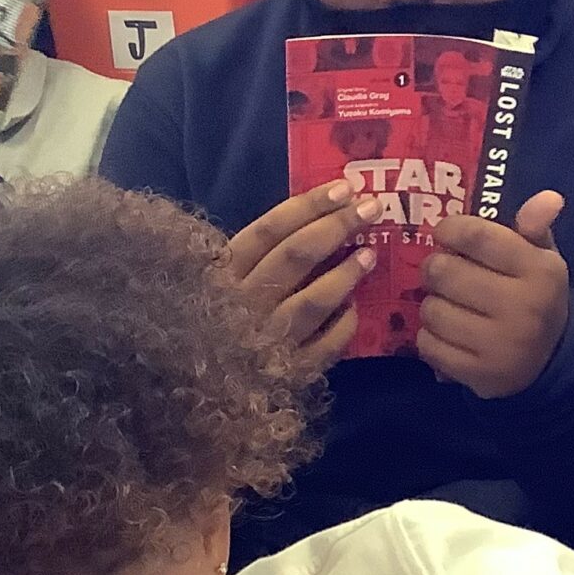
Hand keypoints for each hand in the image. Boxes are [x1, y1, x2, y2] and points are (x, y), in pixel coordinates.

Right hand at [225, 180, 379, 375]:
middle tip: (372, 208)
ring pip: (312, 301)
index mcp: (223, 273)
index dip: (308, 207)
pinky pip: (324, 345)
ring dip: (345, 274)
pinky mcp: (287, 371)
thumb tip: (318, 216)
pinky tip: (355, 307)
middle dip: (336, 227)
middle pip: (294, 256)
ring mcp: (264, 339)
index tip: (344, 188)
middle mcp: (242, 303)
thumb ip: (261, 253)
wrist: (202, 386)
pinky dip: (343, 325)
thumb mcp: (226, 278)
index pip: (269, 230)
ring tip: (370, 253)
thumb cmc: (220, 317)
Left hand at [418, 191, 571, 398]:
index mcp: (540, 272)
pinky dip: (430, 337)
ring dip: (432, 303)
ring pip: (432, 310)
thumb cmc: (535, 296)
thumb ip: (535, 226)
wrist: (551, 361)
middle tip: (441, 271)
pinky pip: (428, 346)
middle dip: (436, 267)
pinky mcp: (479, 375)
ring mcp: (500, 345)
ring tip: (447, 303)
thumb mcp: (542, 258)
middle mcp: (523, 308)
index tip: (445, 233)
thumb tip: (549, 197)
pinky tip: (447, 333)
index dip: (451, 229)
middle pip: (446, 273)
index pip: (479, 237)